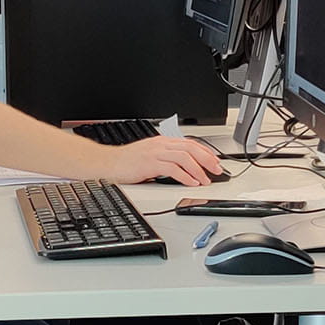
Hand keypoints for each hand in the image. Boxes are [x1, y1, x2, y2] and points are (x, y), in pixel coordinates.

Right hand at [104, 137, 223, 185]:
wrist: (108, 163)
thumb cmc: (126, 162)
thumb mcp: (150, 156)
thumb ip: (166, 158)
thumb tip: (184, 168)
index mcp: (162, 142)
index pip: (190, 143)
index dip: (205, 152)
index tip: (215, 161)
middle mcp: (160, 145)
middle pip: (190, 148)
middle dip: (207, 159)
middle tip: (217, 170)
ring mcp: (155, 153)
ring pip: (184, 157)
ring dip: (198, 169)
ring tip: (205, 179)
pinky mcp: (150, 164)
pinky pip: (173, 169)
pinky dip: (185, 176)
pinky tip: (191, 183)